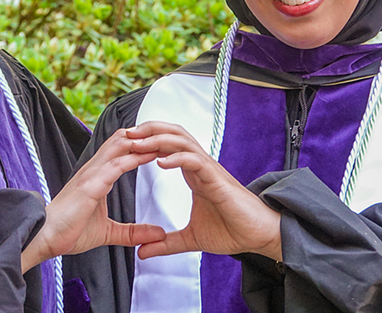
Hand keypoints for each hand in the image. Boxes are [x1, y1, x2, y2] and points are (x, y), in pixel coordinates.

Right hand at [21, 128, 165, 272]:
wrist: (45, 238)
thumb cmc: (69, 232)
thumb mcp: (108, 232)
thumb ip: (132, 232)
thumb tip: (158, 234)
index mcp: (98, 175)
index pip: (124, 150)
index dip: (144, 144)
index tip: (165, 144)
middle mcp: (94, 169)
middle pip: (124, 139)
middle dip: (146, 136)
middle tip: (170, 135)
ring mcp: (91, 174)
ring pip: (120, 146)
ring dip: (143, 141)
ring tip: (165, 138)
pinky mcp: (89, 185)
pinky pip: (114, 165)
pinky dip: (133, 158)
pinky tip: (149, 155)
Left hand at [127, 121, 282, 261]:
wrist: (258, 237)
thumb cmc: (231, 231)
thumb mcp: (191, 239)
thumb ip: (166, 243)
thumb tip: (142, 252)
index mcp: (193, 173)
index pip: (166, 147)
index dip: (145, 143)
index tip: (123, 146)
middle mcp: (200, 165)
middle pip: (172, 134)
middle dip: (148, 130)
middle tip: (124, 134)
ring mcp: (210, 169)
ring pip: (182, 141)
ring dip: (158, 139)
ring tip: (137, 143)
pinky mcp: (218, 179)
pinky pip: (195, 160)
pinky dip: (177, 158)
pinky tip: (161, 162)